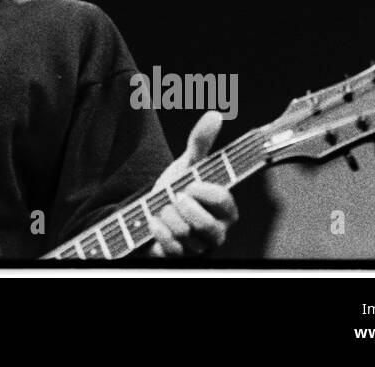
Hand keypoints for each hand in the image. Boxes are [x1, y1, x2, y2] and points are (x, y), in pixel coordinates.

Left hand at [146, 110, 238, 257]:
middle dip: (184, 207)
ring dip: (167, 216)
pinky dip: (158, 231)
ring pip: (185, 234)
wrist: (150, 213)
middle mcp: (217, 232)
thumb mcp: (187, 165)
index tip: (188, 183)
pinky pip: (171, 249)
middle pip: (207, 225)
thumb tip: (215, 115)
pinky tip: (153, 222)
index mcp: (225, 210)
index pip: (223, 200)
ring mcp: (199, 248)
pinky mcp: (180, 259)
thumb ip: (201, 142)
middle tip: (175, 197)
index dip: (203, 190)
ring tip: (163, 209)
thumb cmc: (176, 189)